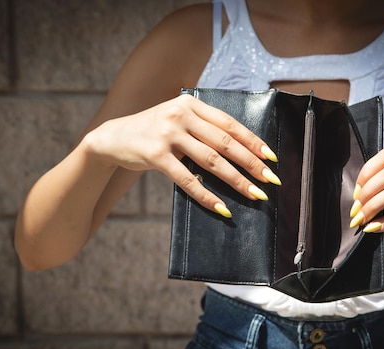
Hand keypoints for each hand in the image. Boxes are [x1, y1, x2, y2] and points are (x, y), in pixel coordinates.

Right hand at [82, 94, 280, 216]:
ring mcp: (168, 135)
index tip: (271, 157)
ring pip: (211, 161)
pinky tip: (222, 208)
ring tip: (255, 195)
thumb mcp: (177, 119)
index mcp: (191, 105)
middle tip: (270, 179)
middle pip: (225, 142)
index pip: (229, 123)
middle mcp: (180, 115)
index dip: (253, 141)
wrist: (112, 138)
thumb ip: (202, 126)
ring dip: (237, 180)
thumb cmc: (153, 131)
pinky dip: (207, 196)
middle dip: (252, 163)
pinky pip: (187, 179)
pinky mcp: (155, 155)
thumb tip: (240, 150)